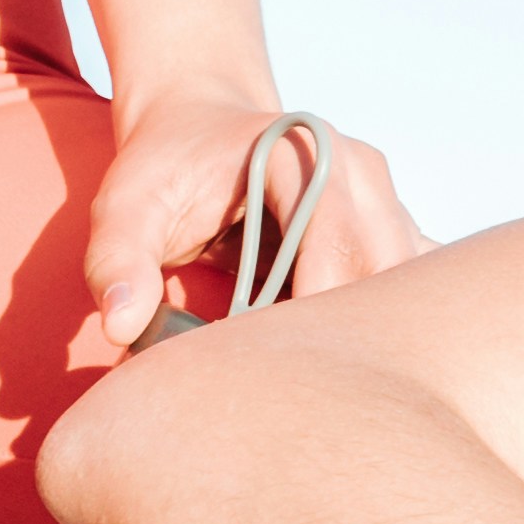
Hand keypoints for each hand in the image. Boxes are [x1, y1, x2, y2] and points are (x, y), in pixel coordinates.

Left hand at [74, 86, 425, 365]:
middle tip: (285, 394)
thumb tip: (122, 326)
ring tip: (302, 378)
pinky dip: (376, 332)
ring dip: (359, 339)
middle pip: (380, 275)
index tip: (269, 375)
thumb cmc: (164, 170)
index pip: (337, 248)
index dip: (311, 316)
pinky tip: (331, 357)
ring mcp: (386, 203)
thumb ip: (116, 259)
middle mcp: (362, 174)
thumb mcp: (124, 206)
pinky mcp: (392, 236)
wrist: (198, 129)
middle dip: (339, 340)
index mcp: (307, 154)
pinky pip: (407, 295)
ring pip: (403, 292)